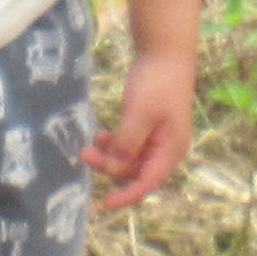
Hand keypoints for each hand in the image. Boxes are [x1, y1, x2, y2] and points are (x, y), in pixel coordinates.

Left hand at [86, 42, 195, 209]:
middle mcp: (167, 147)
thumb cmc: (156, 83)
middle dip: (112, 167)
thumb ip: (126, 145)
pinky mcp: (150, 124)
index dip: (127, 195)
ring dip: (111, 155)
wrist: (165, 51)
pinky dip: (116, 143)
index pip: (148, 182)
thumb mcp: (138, 115)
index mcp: (171, 149)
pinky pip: (131, 143)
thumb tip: (115, 170)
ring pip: (132, 157)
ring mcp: (159, 136)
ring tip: (91, 143)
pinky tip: (102, 135)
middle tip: (85, 154)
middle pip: (137, 171)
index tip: (105, 204)